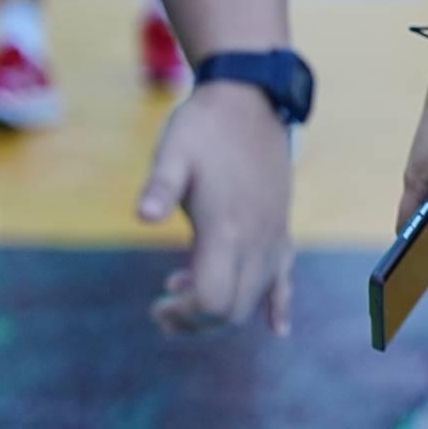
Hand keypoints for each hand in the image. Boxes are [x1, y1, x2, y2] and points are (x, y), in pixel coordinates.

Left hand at [137, 80, 294, 337]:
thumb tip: (142, 216)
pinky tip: (278, 329)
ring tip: (182, 290)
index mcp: (227, 228)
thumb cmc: (204, 127)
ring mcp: (274, 236)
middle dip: (196, 322)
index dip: (183, 315)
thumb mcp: (173, 151)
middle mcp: (257, 240)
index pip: (213, 301)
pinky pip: (285, 280)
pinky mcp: (282, 229)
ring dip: (221, 312)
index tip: (156, 303)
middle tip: (160, 307)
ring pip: (254, 300)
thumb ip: (160, 186)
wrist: (251, 99)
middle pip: (233, 310)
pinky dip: (279, 307)